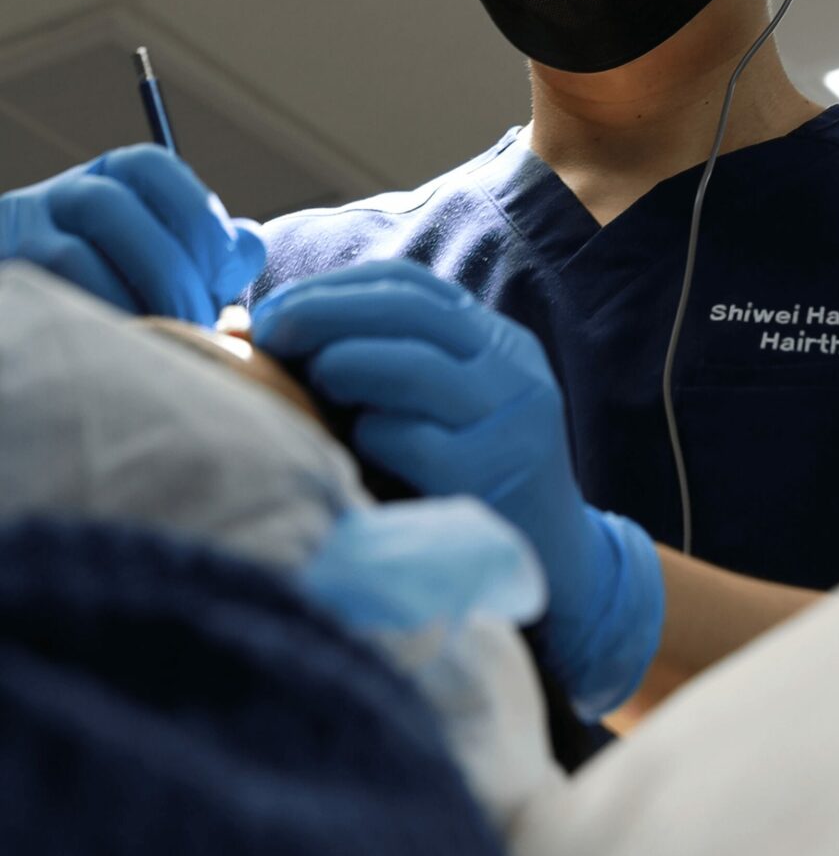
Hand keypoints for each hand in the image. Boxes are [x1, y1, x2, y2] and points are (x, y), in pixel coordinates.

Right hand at [0, 145, 265, 320]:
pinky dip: (92, 327)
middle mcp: (61, 194)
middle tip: (199, 324)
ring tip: (163, 343)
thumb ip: (211, 252)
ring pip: (70, 257)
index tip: (224, 271)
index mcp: (112, 177)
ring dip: (127, 303)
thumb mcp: (167, 259)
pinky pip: (45, 302)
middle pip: (112, 206)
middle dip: (168, 270)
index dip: (196, 214)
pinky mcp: (7, 284)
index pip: (151, 164)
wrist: (45, 333)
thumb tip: (248, 244)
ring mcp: (21, 235)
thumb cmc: (126, 297)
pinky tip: (124, 354)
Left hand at [251, 259, 663, 716]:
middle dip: (325, 310)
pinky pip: (416, 440)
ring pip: (415, 365)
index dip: (338, 286)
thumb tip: (262, 333)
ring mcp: (511, 419)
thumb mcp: (442, 411)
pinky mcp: (494, 476)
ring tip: (305, 379)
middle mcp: (512, 367)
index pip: (412, 286)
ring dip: (344, 361)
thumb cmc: (470, 486)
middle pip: (409, 310)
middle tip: (267, 332)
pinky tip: (354, 450)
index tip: (276, 306)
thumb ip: (383, 367)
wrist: (560, 569)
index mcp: (495, 342)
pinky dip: (372, 434)